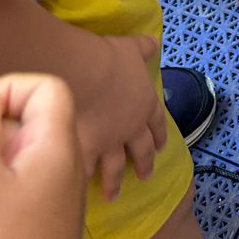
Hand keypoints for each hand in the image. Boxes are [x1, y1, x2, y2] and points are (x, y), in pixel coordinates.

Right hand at [73, 34, 170, 200]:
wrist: (86, 76)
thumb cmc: (110, 59)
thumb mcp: (131, 48)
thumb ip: (142, 48)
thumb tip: (153, 43)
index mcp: (144, 104)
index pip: (156, 122)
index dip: (159, 133)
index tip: (161, 146)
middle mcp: (129, 128)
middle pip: (140, 149)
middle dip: (144, 162)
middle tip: (146, 175)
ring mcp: (108, 143)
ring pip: (114, 167)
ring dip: (115, 181)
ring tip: (114, 194)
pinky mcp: (85, 151)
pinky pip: (84, 171)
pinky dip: (81, 183)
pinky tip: (77, 192)